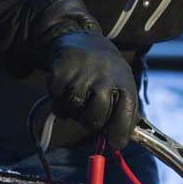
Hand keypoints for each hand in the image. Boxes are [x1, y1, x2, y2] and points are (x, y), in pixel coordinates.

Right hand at [42, 30, 138, 149]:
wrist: (83, 39)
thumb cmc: (106, 72)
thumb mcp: (122, 84)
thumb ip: (123, 112)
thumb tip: (118, 144)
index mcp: (124, 83)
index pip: (125, 116)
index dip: (119, 134)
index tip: (115, 144)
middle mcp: (105, 78)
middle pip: (95, 118)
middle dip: (91, 124)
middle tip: (89, 118)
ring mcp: (82, 74)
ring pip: (74, 110)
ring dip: (73, 111)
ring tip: (78, 99)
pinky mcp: (61, 71)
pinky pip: (57, 100)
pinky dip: (58, 103)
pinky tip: (65, 93)